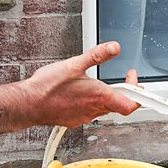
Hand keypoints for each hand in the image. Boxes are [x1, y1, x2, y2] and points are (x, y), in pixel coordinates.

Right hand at [21, 41, 138, 127]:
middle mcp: (94, 110)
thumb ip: (97, 55)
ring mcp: (84, 117)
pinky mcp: (74, 120)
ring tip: (98, 84)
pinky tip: (81, 93)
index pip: (131, 105)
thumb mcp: (75, 64)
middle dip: (123, 92)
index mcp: (99, 97)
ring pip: (104, 109)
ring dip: (106, 97)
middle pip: (119, 106)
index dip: (139, 95)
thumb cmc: (48, 88)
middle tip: (123, 80)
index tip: (134, 81)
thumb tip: (114, 48)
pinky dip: (91, 103)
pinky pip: (89, 113)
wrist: (28, 103)